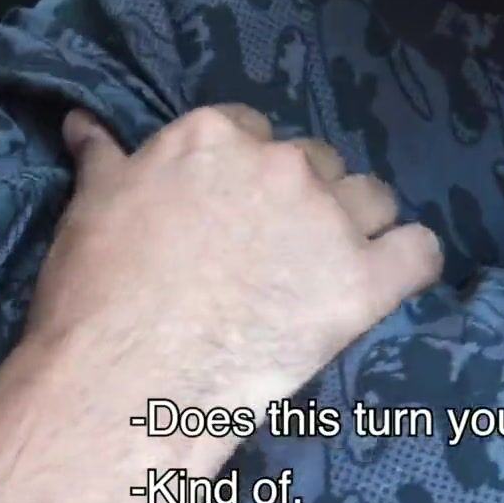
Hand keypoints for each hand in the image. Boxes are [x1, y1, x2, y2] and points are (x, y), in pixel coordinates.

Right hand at [0, 104, 441, 502]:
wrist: (124, 381)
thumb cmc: (96, 293)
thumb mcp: (88, 206)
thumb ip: (102, 157)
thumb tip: (84, 121)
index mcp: (216, 136)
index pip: (251, 131)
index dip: (244, 173)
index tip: (232, 211)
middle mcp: (281, 165)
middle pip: (316, 163)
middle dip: (301, 198)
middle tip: (274, 250)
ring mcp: (329, 222)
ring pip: (373, 199)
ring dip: (357, 225)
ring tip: (327, 267)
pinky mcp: (364, 283)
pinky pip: (419, 252)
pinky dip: (410, 262)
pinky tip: (388, 279)